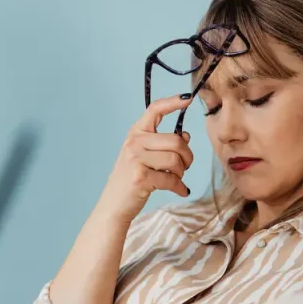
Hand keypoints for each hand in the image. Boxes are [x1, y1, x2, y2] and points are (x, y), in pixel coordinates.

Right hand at [95, 94, 195, 222]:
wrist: (114, 204)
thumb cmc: (132, 179)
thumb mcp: (145, 157)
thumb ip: (164, 144)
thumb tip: (186, 136)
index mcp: (135, 133)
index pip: (154, 110)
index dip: (173, 102)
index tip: (188, 99)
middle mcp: (134, 143)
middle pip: (176, 141)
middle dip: (187, 156)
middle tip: (185, 166)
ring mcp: (135, 159)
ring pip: (176, 160)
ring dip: (182, 172)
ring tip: (177, 178)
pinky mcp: (140, 177)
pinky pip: (172, 179)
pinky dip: (180, 187)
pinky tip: (181, 190)